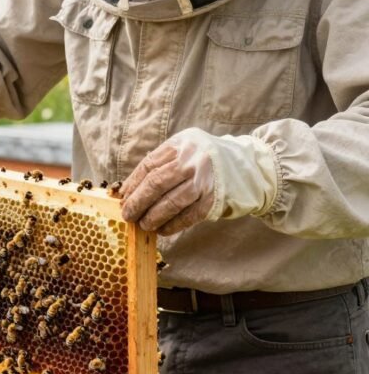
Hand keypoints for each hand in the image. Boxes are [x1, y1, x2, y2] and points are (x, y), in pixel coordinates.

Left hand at [120, 128, 277, 234]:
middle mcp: (194, 160)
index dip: (132, 184)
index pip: (149, 165)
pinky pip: (188, 216)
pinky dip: (173, 224)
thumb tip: (130, 190)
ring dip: (153, 216)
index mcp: (182, 144)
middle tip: (127, 215)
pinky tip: (163, 230)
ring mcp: (206, 179)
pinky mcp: (215, 198)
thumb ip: (162, 164)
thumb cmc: (207, 161)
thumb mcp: (186, 150)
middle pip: (156, 183)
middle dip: (138, 202)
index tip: (122, 198)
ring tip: (143, 224)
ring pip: (171, 202)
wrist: (249, 166)